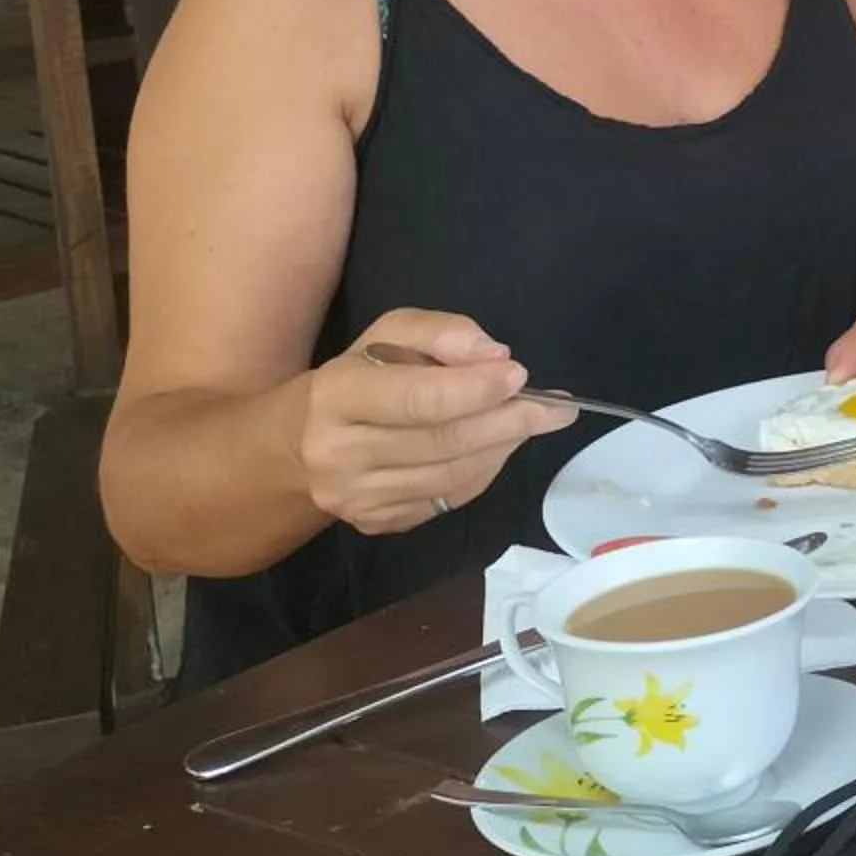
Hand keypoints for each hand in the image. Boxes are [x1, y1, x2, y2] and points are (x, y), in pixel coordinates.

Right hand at [294, 310, 577, 536]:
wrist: (300, 443)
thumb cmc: (360, 377)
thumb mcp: (390, 334)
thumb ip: (439, 331)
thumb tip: (491, 353)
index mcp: (335, 396)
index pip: (415, 397)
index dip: (474, 388)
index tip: (520, 374)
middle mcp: (338, 453)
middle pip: (443, 441)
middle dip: (509, 421)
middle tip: (556, 407)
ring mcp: (355, 497)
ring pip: (454, 476)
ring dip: (504, 447)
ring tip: (533, 422)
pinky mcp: (375, 523)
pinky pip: (450, 499)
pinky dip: (484, 471)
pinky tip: (497, 447)